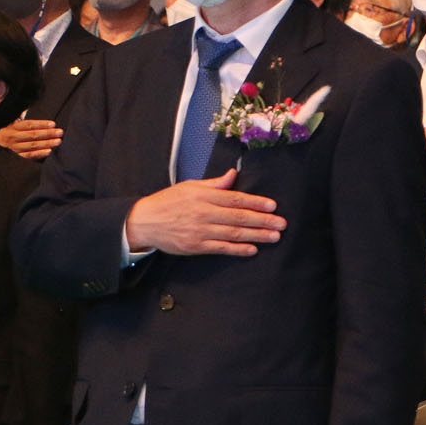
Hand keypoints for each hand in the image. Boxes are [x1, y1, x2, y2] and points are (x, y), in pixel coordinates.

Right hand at [125, 167, 285, 256]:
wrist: (144, 222)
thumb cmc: (168, 202)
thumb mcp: (190, 186)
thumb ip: (214, 184)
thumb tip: (233, 175)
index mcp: (203, 196)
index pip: (235, 199)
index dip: (255, 202)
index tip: (272, 205)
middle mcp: (203, 213)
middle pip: (238, 217)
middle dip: (262, 220)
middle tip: (281, 223)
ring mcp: (200, 231)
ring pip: (233, 233)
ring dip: (256, 235)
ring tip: (273, 236)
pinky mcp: (195, 246)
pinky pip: (220, 248)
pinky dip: (237, 249)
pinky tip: (252, 249)